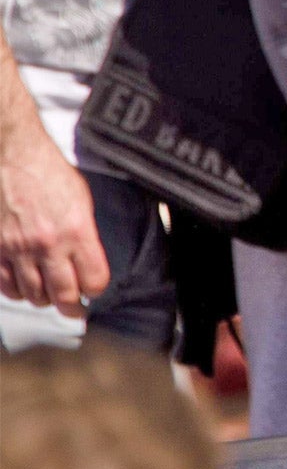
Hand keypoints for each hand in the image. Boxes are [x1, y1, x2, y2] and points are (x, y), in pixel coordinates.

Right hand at [0, 114, 108, 316]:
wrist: (13, 159)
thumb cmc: (49, 174)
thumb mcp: (81, 201)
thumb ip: (84, 234)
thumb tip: (87, 262)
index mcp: (77, 230)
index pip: (93, 279)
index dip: (96, 289)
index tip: (94, 289)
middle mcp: (48, 244)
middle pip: (63, 295)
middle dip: (72, 306)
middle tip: (75, 309)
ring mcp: (18, 249)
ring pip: (33, 295)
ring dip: (44, 300)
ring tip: (50, 296)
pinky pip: (6, 285)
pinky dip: (17, 292)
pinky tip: (24, 288)